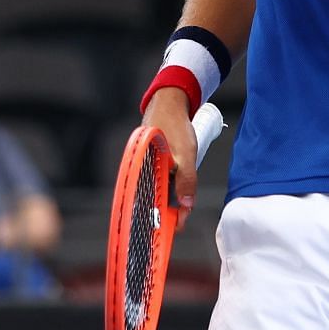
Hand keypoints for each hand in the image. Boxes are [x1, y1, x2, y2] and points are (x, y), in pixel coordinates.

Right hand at [141, 87, 198, 226]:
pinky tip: (180, 194)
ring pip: (160, 189)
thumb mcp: (185, 154)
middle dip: (167, 210)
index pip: (147, 200)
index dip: (159, 216)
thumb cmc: (174, 125)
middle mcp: (142, 169)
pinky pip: (163, 180)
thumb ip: (186, 180)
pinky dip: (171, 189)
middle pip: (153, 196)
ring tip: (182, 210)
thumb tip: (185, 205)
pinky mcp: (156, 163)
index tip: (173, 228)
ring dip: (171, 200)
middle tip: (181, 221)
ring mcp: (149, 166)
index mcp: (142, 168)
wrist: (171, 101)